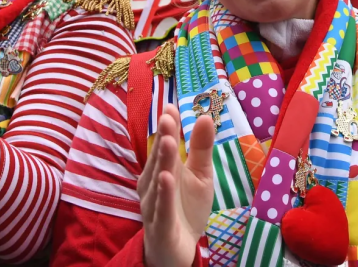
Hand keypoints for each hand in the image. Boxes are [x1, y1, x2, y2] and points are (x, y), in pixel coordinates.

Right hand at [139, 105, 214, 266]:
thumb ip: (201, 148)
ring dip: (162, 162)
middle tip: (167, 117)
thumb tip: (205, 116)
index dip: (168, 126)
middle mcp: (152, 184)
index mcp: (162, 169)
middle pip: (159, 159)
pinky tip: (166, 178)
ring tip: (169, 142)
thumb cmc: (186, 208)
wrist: (178, 250)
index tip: (171, 106)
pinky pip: (162, 208)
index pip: (164, 144)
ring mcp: (154, 205)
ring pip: (158, 181)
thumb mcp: (200, 175)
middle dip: (163, 138)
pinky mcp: (161, 226)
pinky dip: (163, 194)